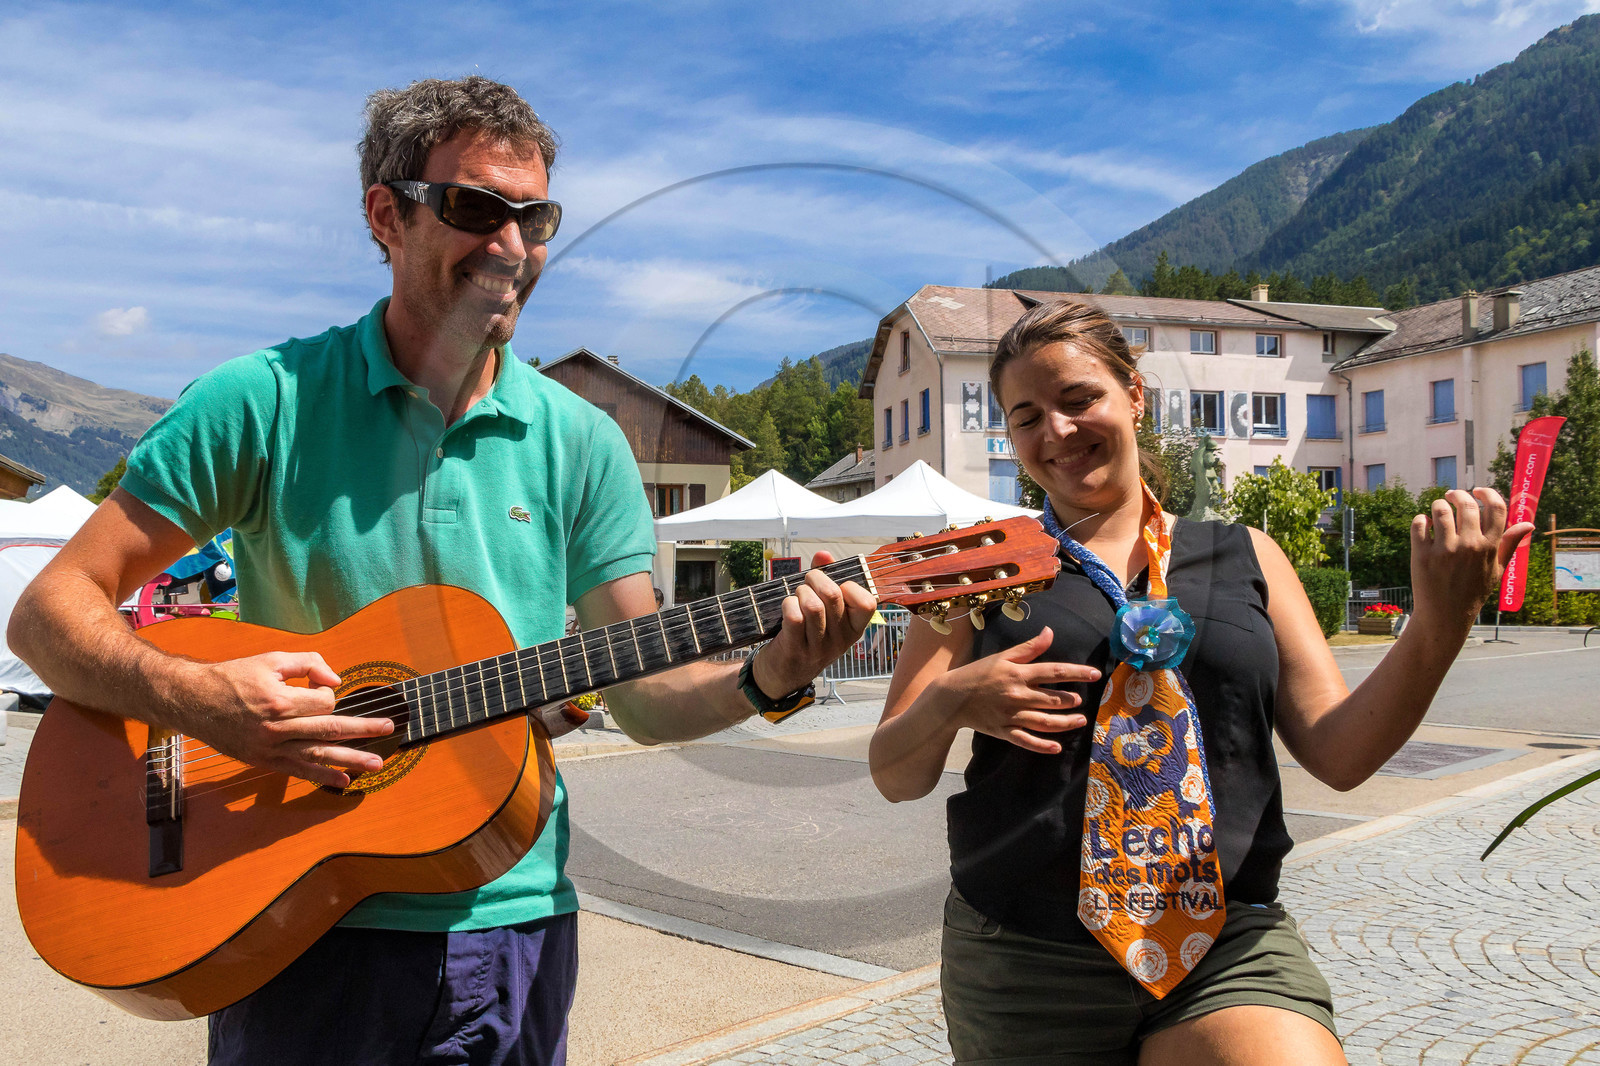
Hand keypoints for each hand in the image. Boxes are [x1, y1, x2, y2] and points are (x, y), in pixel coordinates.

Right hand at [180, 652, 393, 788]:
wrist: (193, 700)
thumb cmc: (235, 677)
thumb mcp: (272, 659)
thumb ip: (309, 663)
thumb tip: (337, 682)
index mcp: (279, 702)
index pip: (324, 702)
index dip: (328, 693)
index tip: (317, 687)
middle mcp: (276, 729)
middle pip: (329, 731)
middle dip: (363, 731)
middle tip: (388, 730)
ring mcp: (269, 749)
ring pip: (317, 756)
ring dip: (350, 760)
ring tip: (376, 764)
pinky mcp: (263, 761)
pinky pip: (298, 771)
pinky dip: (322, 776)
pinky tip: (344, 781)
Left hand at [750, 550, 876, 697]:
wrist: (783, 673)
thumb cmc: (805, 634)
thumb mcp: (823, 610)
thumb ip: (825, 578)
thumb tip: (824, 554)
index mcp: (853, 628)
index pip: (868, 602)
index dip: (849, 586)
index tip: (836, 586)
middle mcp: (841, 640)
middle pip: (833, 595)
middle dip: (815, 578)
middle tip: (806, 583)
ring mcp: (819, 647)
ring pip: (813, 606)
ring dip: (800, 592)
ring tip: (796, 596)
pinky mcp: (796, 650)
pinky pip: (795, 618)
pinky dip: (788, 605)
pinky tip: (786, 608)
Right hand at [937, 626, 1096, 753]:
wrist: (950, 697)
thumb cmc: (979, 673)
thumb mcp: (1003, 656)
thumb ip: (1029, 648)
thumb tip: (1050, 632)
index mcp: (1018, 673)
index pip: (1055, 671)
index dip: (1077, 673)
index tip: (1095, 674)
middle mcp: (1017, 694)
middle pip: (1053, 699)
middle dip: (1071, 700)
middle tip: (1082, 700)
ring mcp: (1011, 715)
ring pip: (1045, 722)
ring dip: (1065, 723)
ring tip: (1080, 721)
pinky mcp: (1003, 731)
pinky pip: (1025, 741)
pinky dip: (1041, 746)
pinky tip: (1056, 748)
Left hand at [1410, 487, 1534, 625]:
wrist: (1446, 614)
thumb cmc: (1473, 591)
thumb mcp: (1497, 570)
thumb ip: (1510, 544)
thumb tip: (1529, 523)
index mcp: (1490, 547)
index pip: (1497, 509)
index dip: (1488, 494)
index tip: (1478, 490)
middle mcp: (1469, 546)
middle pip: (1466, 505)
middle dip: (1458, 495)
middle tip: (1451, 495)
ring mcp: (1445, 550)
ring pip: (1440, 510)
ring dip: (1438, 505)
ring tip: (1438, 509)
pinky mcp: (1422, 555)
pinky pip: (1419, 524)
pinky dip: (1421, 520)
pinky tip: (1425, 524)